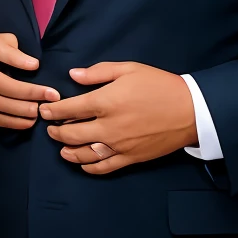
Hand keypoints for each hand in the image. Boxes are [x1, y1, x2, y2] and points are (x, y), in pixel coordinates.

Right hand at [0, 30, 56, 129]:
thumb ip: (13, 52)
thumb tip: (33, 66)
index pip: (2, 82)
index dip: (27, 90)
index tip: (51, 93)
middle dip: (24, 105)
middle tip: (46, 108)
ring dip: (16, 117)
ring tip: (36, 117)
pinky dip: (7, 122)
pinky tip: (24, 123)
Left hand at [42, 62, 197, 173]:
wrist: (193, 109)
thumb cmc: (161, 85)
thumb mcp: (131, 69)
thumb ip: (99, 72)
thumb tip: (73, 75)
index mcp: (105, 102)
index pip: (67, 109)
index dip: (51, 112)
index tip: (45, 111)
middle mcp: (107, 127)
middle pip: (69, 134)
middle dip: (55, 132)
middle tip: (51, 129)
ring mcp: (118, 145)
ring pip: (82, 153)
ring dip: (67, 151)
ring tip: (62, 147)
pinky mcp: (129, 158)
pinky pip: (102, 167)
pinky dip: (88, 167)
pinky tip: (82, 162)